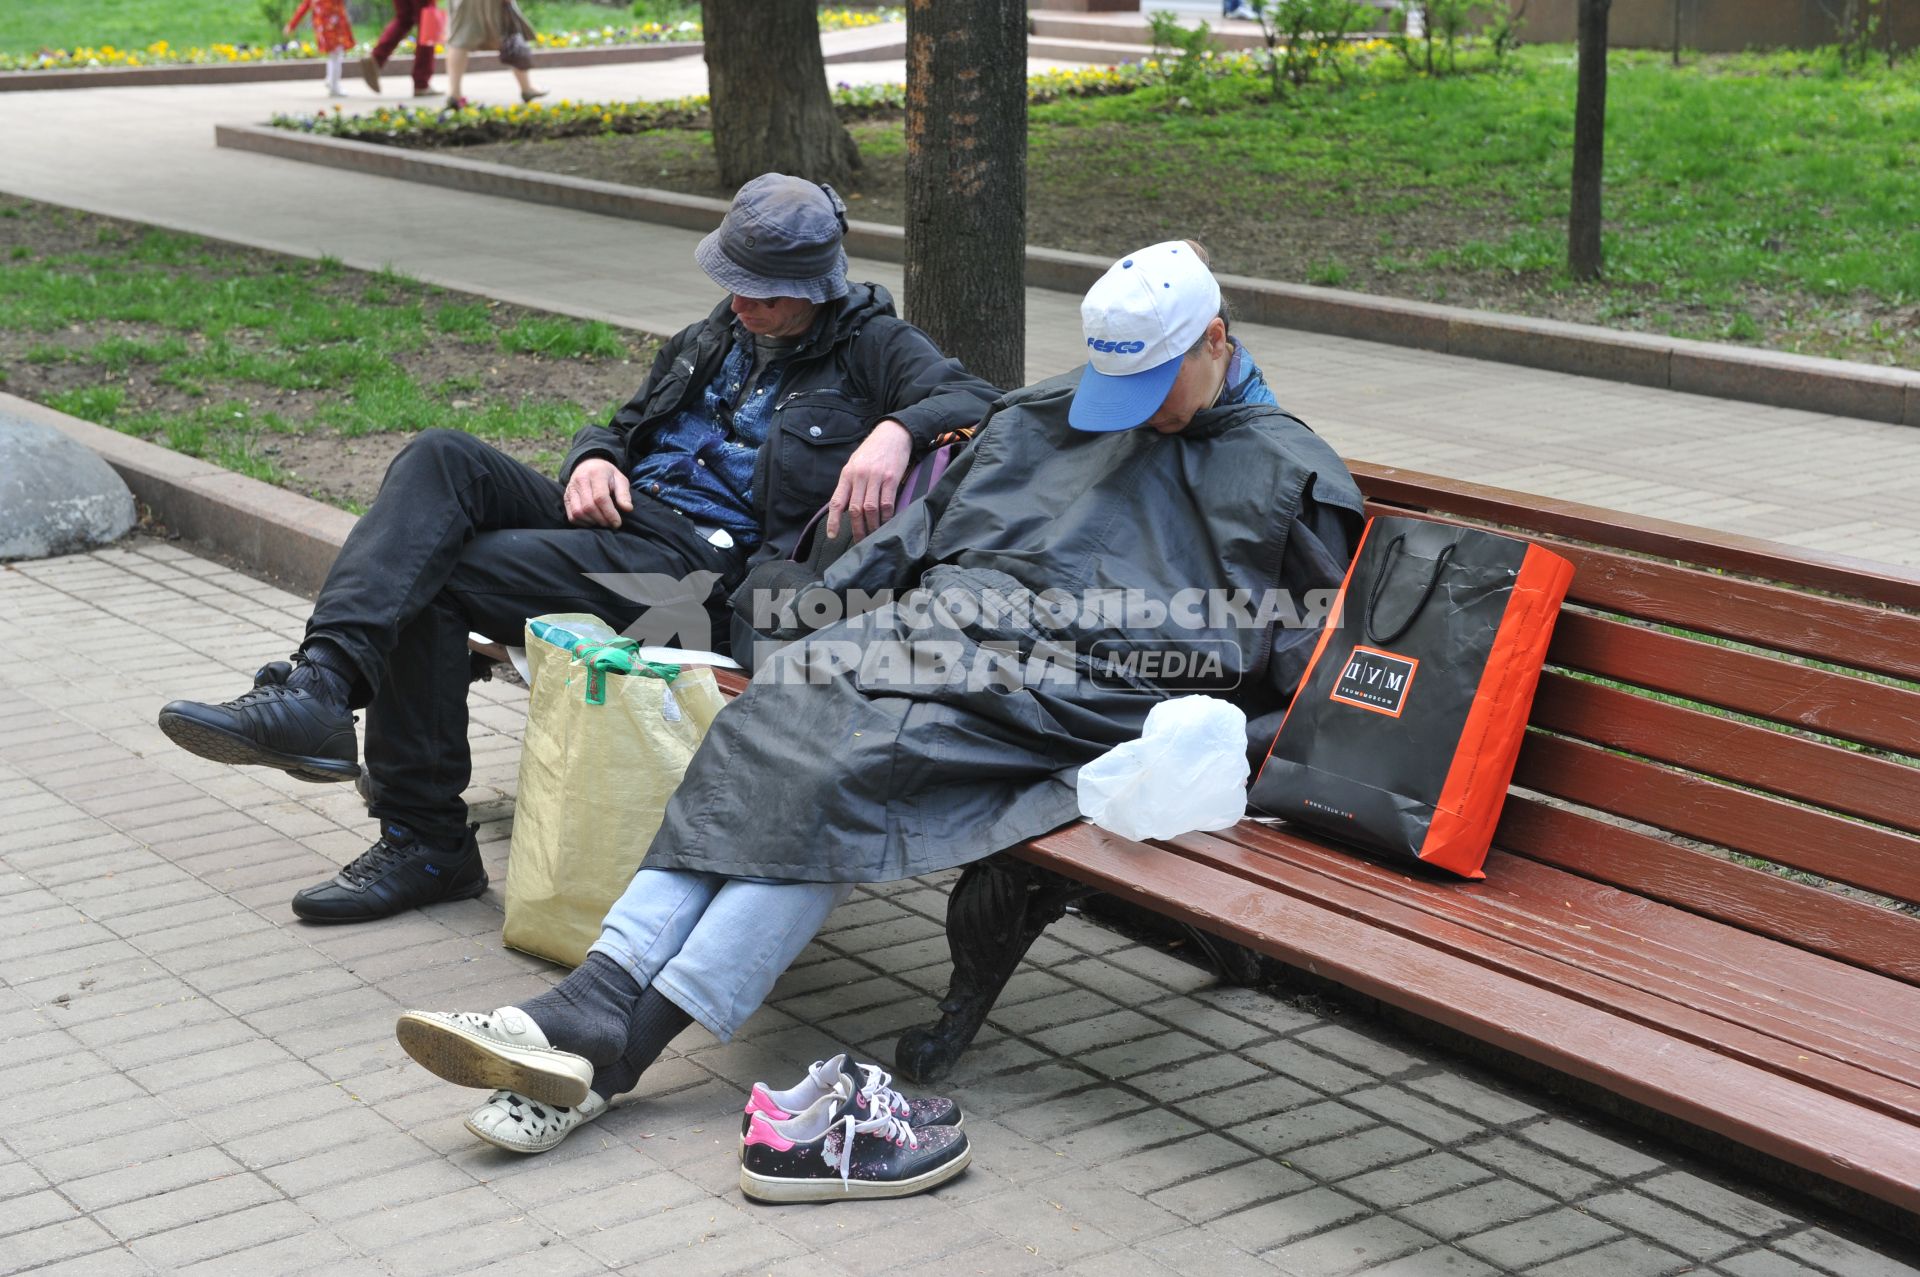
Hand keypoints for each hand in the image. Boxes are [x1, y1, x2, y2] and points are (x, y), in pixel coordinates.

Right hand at [564, 457, 631, 527]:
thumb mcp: (620, 479)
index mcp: (595, 474)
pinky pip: (571, 516)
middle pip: (588, 507)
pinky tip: (593, 521)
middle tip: (611, 524)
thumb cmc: (607, 475)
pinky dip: (583, 523)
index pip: (600, 497)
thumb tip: (627, 509)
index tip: (617, 523)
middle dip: (602, 519)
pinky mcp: (566, 498)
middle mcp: (580, 481)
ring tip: (603, 522)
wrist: (589, 465)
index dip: (609, 513)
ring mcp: (570, 489)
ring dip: (592, 522)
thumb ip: (624, 494)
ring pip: (578, 513)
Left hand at [826, 420, 912, 541]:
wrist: (893, 434)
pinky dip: (886, 517)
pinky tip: (886, 524)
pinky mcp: (891, 478)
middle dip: (857, 529)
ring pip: (871, 509)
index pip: (837, 501)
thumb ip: (850, 485)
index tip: (832, 536)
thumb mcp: (854, 464)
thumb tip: (846, 508)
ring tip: (873, 536)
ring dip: (872, 526)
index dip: (834, 520)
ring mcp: (876, 477)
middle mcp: (860, 476)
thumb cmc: (872, 451)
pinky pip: (887, 503)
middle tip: (859, 542)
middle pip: (855, 509)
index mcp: (847, 474)